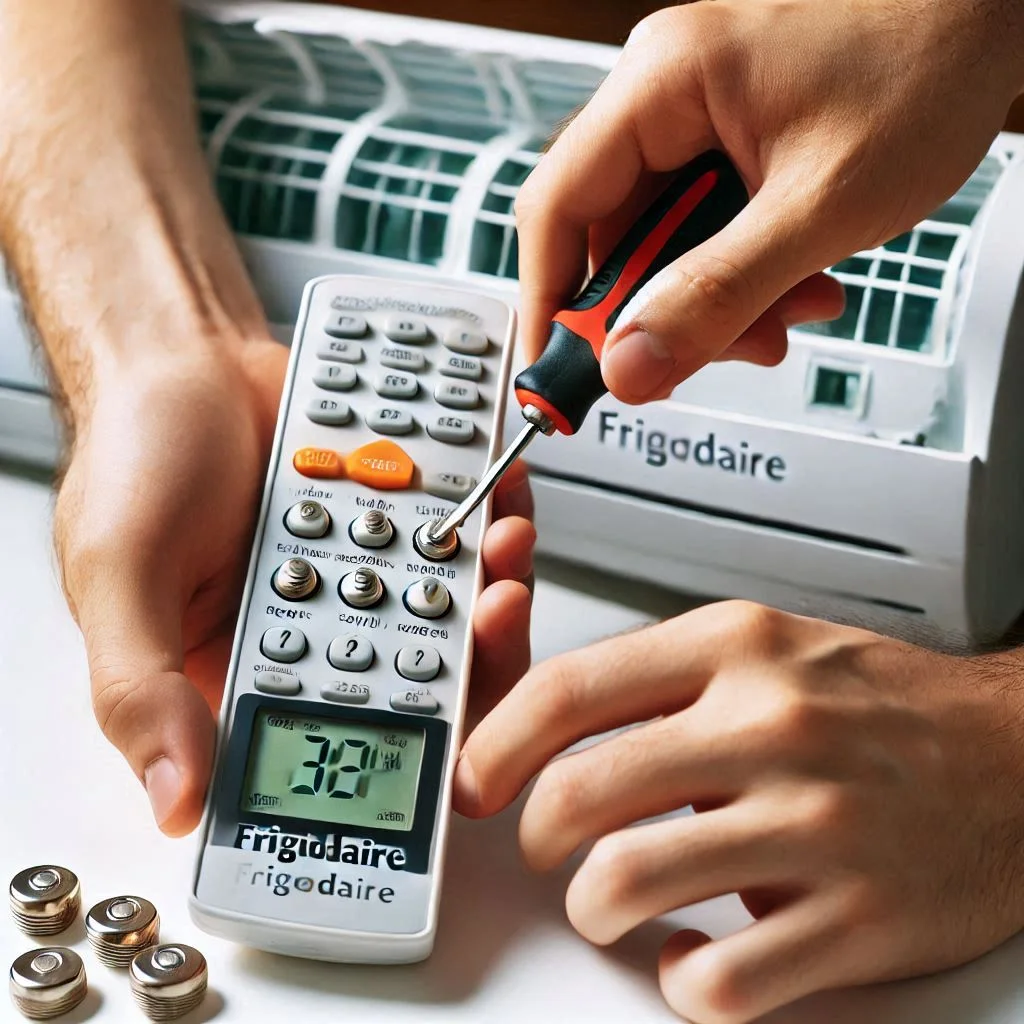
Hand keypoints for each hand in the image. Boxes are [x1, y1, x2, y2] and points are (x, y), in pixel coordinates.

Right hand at [54, 338, 534, 835]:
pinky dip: (483, 517)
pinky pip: (454, 531)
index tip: (456, 722)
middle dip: (475, 651)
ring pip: (450, 604)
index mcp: (248, 669)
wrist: (188, 360)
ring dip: (490, 580)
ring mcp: (364, 571)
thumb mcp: (121, 577)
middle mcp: (314, 629)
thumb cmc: (138, 458)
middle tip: (497, 606)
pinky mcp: (395, 515)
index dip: (402, 747)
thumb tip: (173, 805)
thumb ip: (140, 690)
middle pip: (418, 674)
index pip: (334, 741)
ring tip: (504, 539)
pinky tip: (496, 497)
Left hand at [455, 601, 1023, 1022]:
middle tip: (548, 846)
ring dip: (592, 909)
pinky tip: (694, 957)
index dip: (495, 742)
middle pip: (578, 792)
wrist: (1017, 754)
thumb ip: (662, 680)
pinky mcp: (856, 917)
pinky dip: (682, 980)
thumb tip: (558, 731)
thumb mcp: (766, 647)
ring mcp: (813, 822)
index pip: (569, 689)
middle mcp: (768, 726)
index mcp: (733, 649)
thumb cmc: (881, 701)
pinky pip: (718, 978)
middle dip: (535, 836)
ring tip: (609, 903)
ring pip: (626, 882)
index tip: (477, 779)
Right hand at [515, 0, 1023, 401]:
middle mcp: (666, 93)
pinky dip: (740, 273)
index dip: (551, 302)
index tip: (558, 372)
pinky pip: (705, 226)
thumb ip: (718, 295)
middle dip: (659, 311)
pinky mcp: (731, 138)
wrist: (998, 6)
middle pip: (613, 236)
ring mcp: (699, 115)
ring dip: (713, 300)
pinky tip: (793, 285)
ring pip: (664, 243)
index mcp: (663, 81)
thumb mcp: (819, 207)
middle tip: (697, 357)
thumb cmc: (930, 57)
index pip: (559, 208)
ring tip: (782, 315)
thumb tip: (632, 363)